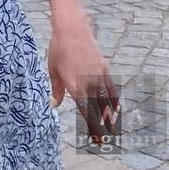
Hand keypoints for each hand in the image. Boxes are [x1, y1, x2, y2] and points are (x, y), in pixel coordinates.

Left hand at [48, 13, 118, 140]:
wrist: (72, 30)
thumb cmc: (58, 49)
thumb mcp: (52, 69)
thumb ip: (55, 89)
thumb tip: (53, 104)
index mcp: (73, 84)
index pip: (84, 110)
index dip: (90, 125)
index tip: (95, 137)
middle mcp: (87, 82)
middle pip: (97, 109)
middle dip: (100, 125)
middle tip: (104, 139)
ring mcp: (98, 75)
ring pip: (106, 100)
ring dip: (109, 115)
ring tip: (111, 128)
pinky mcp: (104, 68)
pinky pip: (111, 87)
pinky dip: (114, 99)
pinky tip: (116, 108)